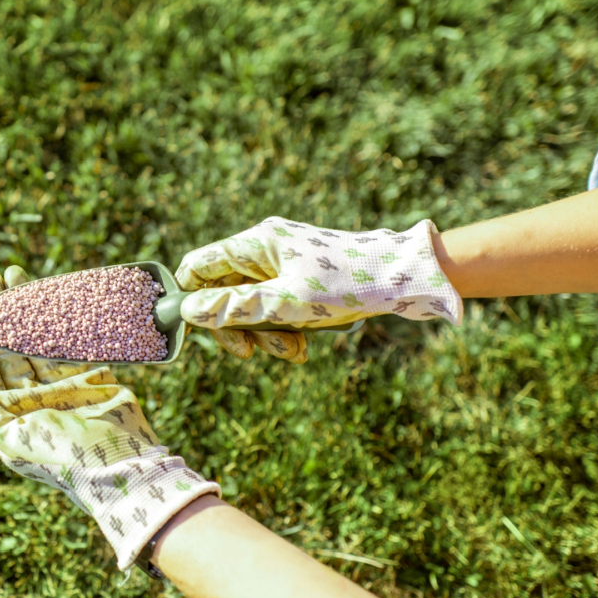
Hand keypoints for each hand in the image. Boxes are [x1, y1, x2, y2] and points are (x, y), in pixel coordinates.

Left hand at [0, 267, 220, 568]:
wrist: (121, 465)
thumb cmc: (61, 456)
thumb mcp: (10, 436)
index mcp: (5, 412)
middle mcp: (28, 397)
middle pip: (4, 344)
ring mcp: (58, 385)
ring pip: (34, 337)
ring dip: (24, 306)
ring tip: (15, 273)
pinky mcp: (88, 376)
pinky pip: (68, 340)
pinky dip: (59, 318)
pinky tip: (50, 293)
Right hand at [176, 218, 462, 337]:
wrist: (408, 278)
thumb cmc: (348, 283)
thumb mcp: (287, 302)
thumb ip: (236, 308)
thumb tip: (189, 311)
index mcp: (255, 244)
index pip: (199, 267)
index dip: (193, 298)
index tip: (202, 329)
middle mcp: (265, 251)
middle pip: (223, 292)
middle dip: (236, 326)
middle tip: (250, 353)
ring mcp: (284, 265)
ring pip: (252, 306)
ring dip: (265, 333)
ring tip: (293, 350)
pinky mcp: (302, 281)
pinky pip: (277, 308)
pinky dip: (285, 328)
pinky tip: (304, 345)